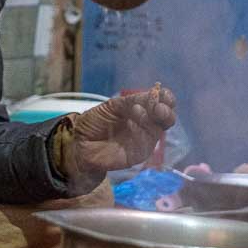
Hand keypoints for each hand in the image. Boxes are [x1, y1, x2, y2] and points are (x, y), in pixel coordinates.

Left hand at [57, 85, 176, 193]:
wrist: (80, 142)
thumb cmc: (96, 122)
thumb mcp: (113, 106)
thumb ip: (131, 101)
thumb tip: (152, 94)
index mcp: (143, 109)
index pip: (162, 103)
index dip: (166, 98)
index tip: (161, 94)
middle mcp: (147, 124)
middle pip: (167, 118)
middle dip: (166, 111)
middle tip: (158, 106)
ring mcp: (144, 140)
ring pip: (158, 129)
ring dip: (151, 118)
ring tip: (137, 110)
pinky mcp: (139, 153)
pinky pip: (146, 142)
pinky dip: (142, 132)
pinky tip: (133, 123)